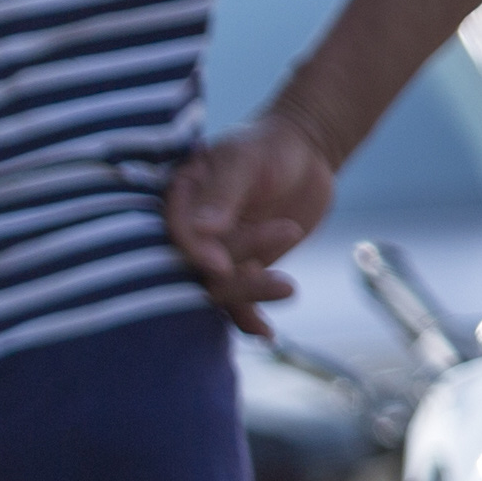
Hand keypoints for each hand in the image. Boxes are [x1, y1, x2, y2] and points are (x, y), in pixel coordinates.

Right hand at [164, 115, 335, 335]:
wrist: (306, 154)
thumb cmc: (269, 146)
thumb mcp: (245, 161)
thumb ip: (223, 194)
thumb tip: (202, 230)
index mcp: (179, 198)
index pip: (175, 232)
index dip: (193, 252)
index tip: (220, 265)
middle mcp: (189, 230)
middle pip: (194, 266)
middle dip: (228, 279)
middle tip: (269, 280)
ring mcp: (213, 252)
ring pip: (218, 285)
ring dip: (248, 294)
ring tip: (288, 289)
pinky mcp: (238, 267)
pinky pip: (239, 297)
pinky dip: (251, 317)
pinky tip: (267, 334)